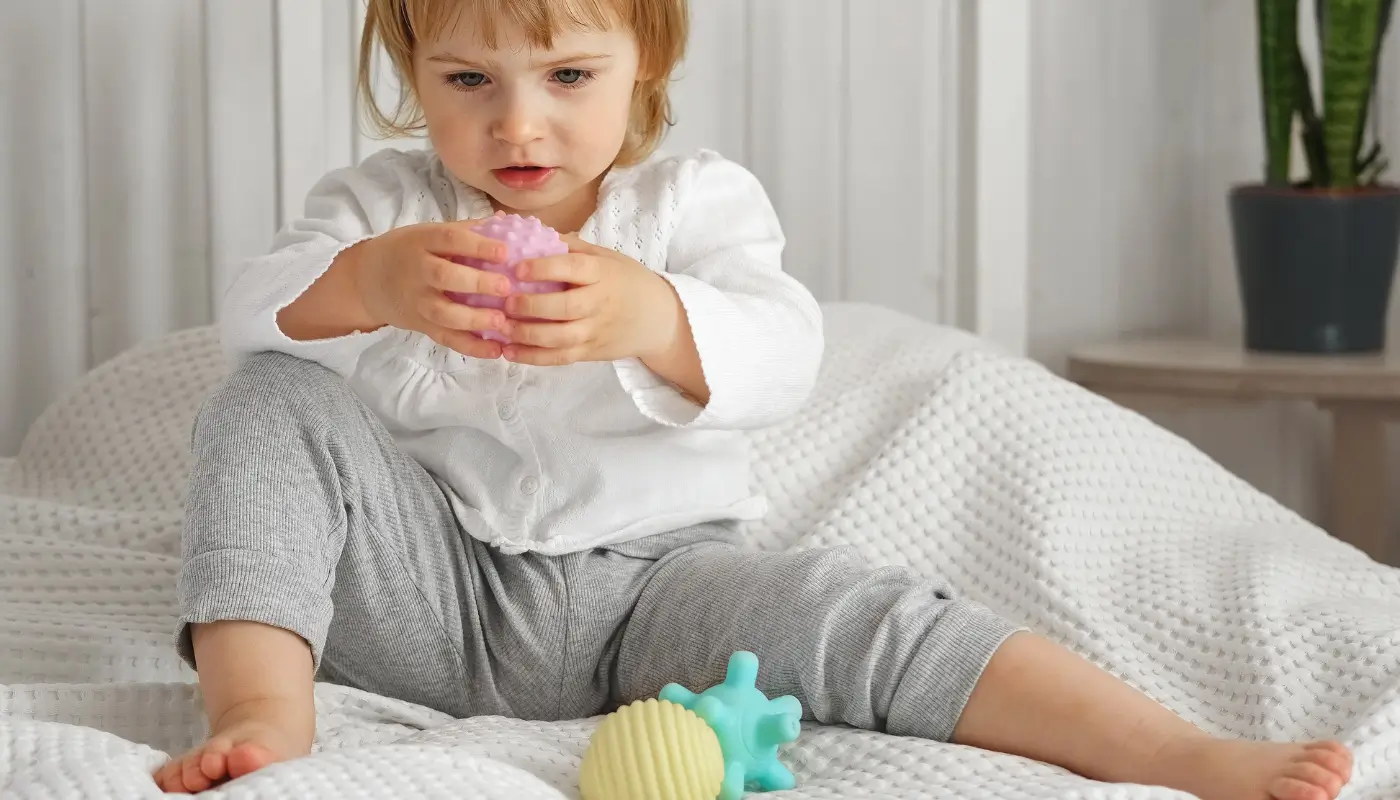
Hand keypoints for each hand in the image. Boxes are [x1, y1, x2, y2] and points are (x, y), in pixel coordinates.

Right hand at [349, 219, 513, 358]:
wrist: (367, 279)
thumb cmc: (409, 251)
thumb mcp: (428, 233)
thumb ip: (466, 230)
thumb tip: (506, 221)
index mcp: (422, 241)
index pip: (449, 239)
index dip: (477, 246)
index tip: (505, 252)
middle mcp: (417, 270)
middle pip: (444, 276)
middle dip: (476, 282)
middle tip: (506, 287)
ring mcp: (417, 301)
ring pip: (443, 312)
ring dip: (474, 319)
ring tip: (502, 321)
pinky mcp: (420, 325)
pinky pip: (445, 338)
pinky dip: (470, 347)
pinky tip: (495, 350)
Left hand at [499, 235, 682, 366]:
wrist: (659, 319)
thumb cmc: (627, 281)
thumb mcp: (607, 257)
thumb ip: (573, 247)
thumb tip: (532, 232)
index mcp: (603, 273)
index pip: (572, 268)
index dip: (544, 268)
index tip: (516, 267)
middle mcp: (600, 303)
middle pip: (564, 307)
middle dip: (531, 306)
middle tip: (505, 300)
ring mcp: (596, 331)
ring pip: (559, 338)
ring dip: (527, 334)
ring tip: (500, 327)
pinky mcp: (591, 353)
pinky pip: (560, 358)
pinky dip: (533, 357)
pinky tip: (509, 351)